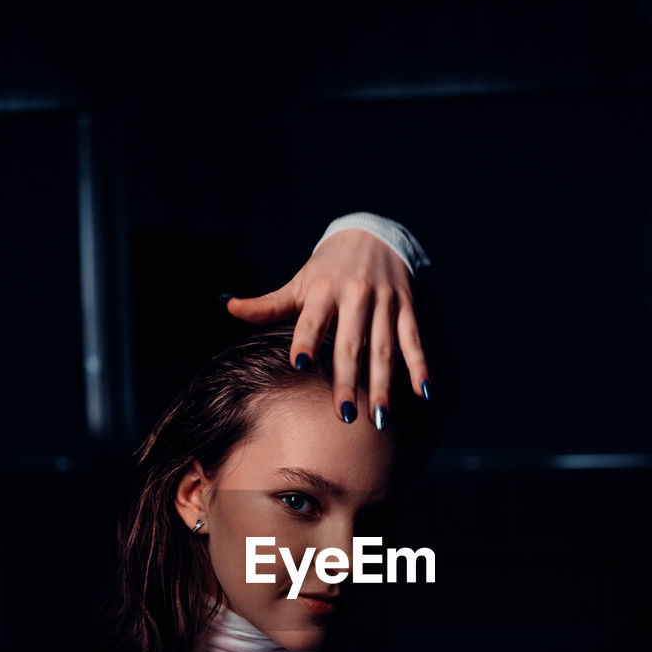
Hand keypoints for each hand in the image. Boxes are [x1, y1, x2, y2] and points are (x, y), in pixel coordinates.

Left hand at [224, 229, 429, 425]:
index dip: (306, 340)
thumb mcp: (299, 281)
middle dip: (348, 381)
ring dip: (384, 384)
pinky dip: (419, 366)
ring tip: (380, 418)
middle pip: (351, 344)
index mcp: (323, 290)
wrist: (373, 233)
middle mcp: (355, 295)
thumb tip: (228, 306)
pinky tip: (423, 393)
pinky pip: (414, 340)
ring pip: (384, 348)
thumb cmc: (328, 267)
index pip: (312, 320)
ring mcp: (384, 302)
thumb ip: (267, 304)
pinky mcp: (406, 306)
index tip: (299, 365)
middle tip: (345, 416)